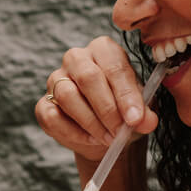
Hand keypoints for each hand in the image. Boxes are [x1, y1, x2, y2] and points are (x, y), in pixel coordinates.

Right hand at [35, 36, 158, 160]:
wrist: (104, 132)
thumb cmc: (122, 112)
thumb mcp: (139, 111)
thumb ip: (144, 114)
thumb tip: (146, 121)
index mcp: (104, 50)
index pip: (114, 67)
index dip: (125, 95)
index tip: (135, 119)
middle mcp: (77, 58)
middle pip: (87, 77)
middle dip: (106, 109)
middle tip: (120, 131)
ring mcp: (56, 79)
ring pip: (67, 96)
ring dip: (90, 122)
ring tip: (109, 138)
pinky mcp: (44, 103)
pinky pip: (52, 117)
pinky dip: (73, 133)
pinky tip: (91, 139)